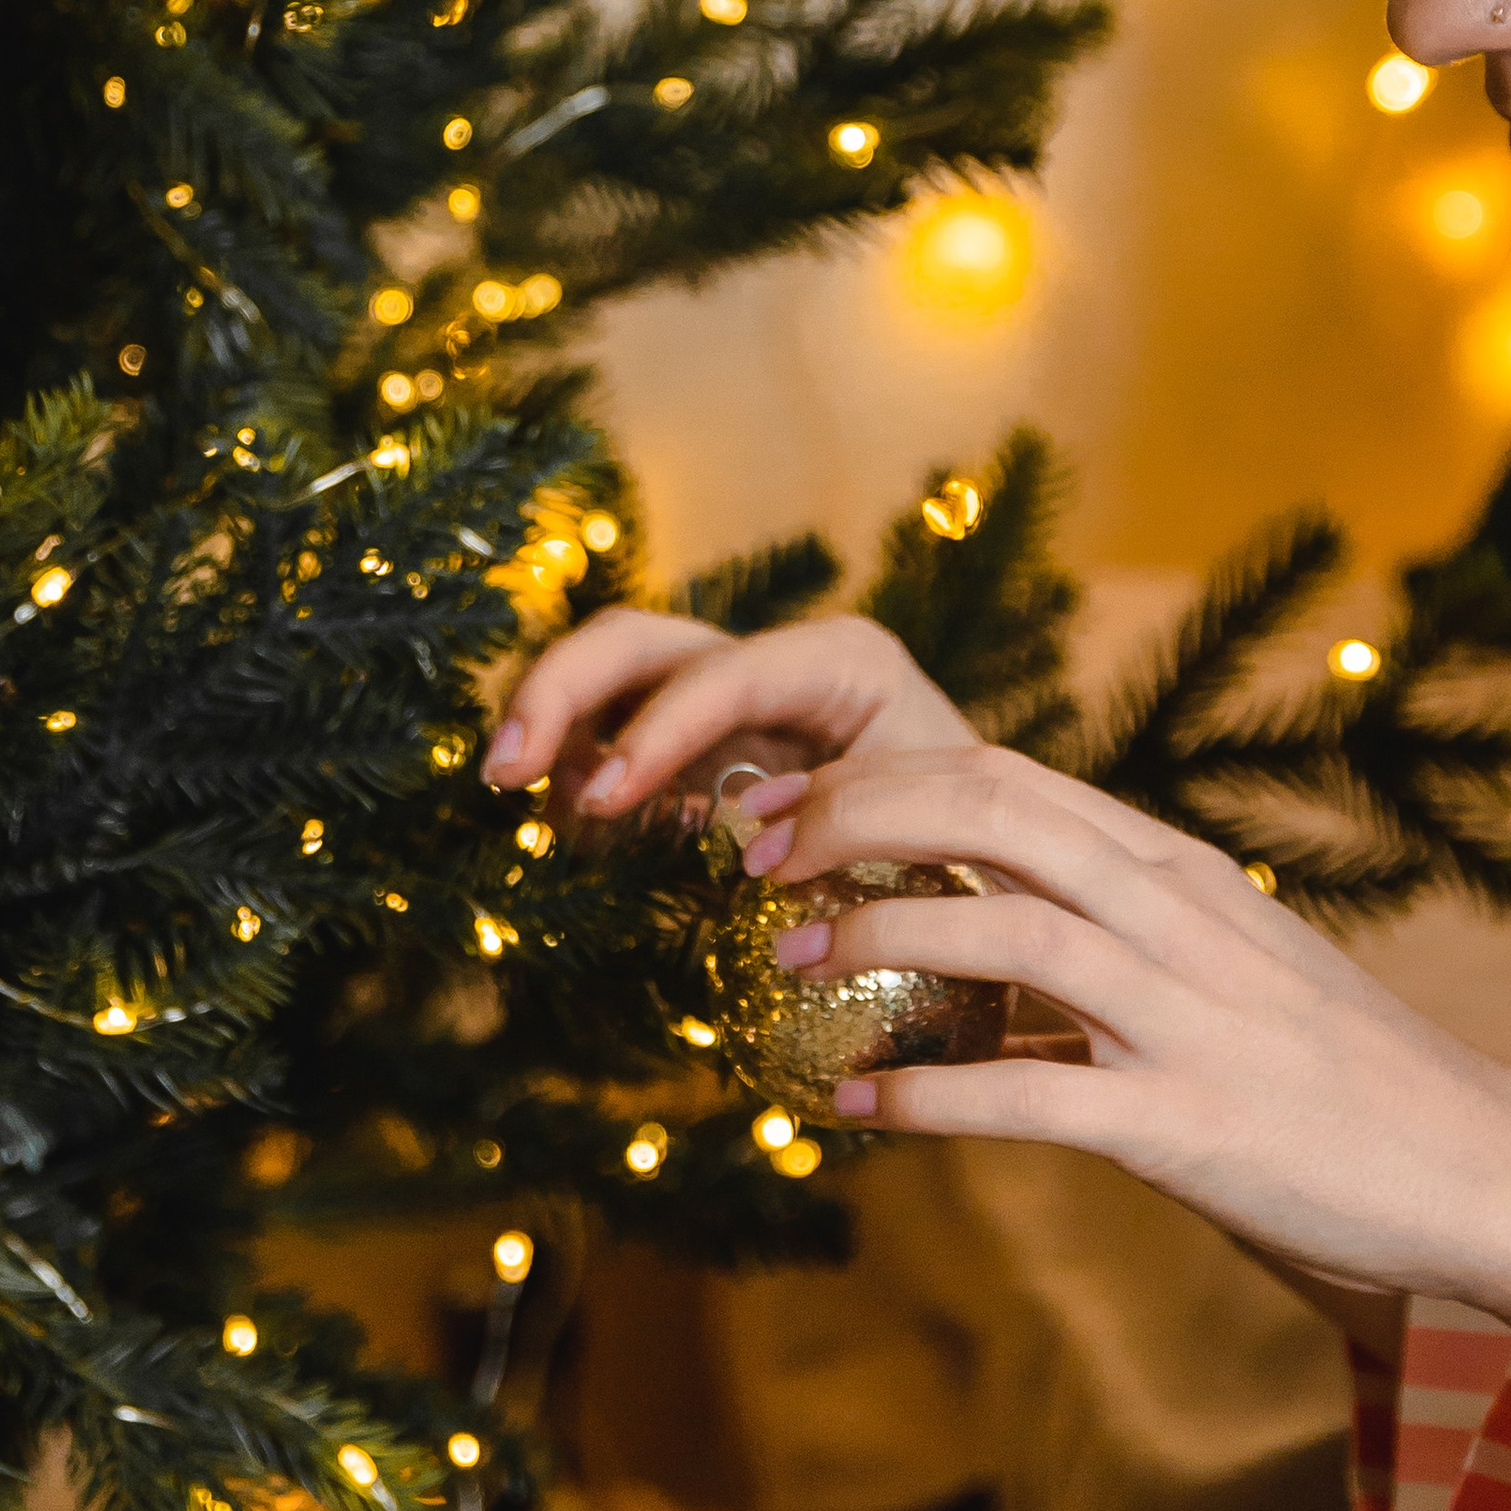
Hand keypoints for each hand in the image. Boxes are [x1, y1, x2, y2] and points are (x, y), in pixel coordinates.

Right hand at [482, 608, 972, 820]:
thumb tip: (752, 851)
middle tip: (503, 772)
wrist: (1007, 870)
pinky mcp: (706, 752)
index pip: (725, 672)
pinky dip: (583, 771)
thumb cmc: (985, 849)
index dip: (654, 730)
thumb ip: (856, 822)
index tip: (601, 801)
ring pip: (614, 678)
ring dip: (557, 725)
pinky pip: (619, 737)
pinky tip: (573, 830)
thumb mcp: (935, 828)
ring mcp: (736, 705)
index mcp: (846, 665)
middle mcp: (780, 667)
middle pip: (643, 641)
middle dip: (562, 690)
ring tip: (524, 800)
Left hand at [747, 741, 1510, 1369]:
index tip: (778, 806)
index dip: (875, 780)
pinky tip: (855, 1108)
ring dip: (874, 937)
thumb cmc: (1343, 1080)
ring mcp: (1189, 1017)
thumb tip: (979, 948)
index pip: (1007, 778)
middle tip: (748, 853)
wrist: (1484, 1169)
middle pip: (993, 812)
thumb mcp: (1227, 971)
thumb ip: (1113, 942)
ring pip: (1005, 932)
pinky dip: (930, 1096)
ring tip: (776, 959)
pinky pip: (1034, 1098)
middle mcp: (1179, 918)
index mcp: (1177, 871)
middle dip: (853, 817)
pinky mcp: (1192, 1124)